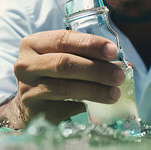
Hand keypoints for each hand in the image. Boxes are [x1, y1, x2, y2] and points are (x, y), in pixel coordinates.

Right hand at [0, 30, 125, 128]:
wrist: (30, 105)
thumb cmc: (53, 75)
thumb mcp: (64, 58)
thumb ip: (89, 57)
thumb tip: (125, 65)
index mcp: (33, 44)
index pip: (63, 39)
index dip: (90, 44)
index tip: (113, 51)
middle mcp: (25, 64)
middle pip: (64, 64)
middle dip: (96, 69)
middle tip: (119, 76)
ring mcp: (27, 89)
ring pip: (65, 88)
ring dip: (95, 90)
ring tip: (115, 93)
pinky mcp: (33, 110)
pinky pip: (64, 108)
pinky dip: (85, 106)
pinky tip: (98, 107)